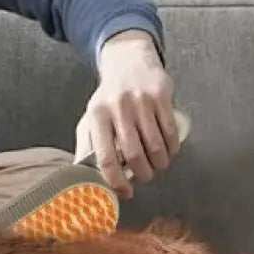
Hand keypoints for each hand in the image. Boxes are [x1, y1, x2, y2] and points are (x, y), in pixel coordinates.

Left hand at [75, 30, 179, 199]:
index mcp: (96, 116)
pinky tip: (169, 151)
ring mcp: (140, 100)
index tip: (125, 192)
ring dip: (159, 163)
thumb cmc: (109, 98)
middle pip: (133, 154)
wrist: (128, 62)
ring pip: (154, 145)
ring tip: (158, 165)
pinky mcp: (160, 95)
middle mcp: (117, 107)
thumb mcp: (92, 118)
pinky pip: (169, 131)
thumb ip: (87, 146)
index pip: (104, 157)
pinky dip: (172, 148)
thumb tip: (81, 177)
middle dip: (142, 174)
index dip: (116, 180)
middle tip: (145, 177)